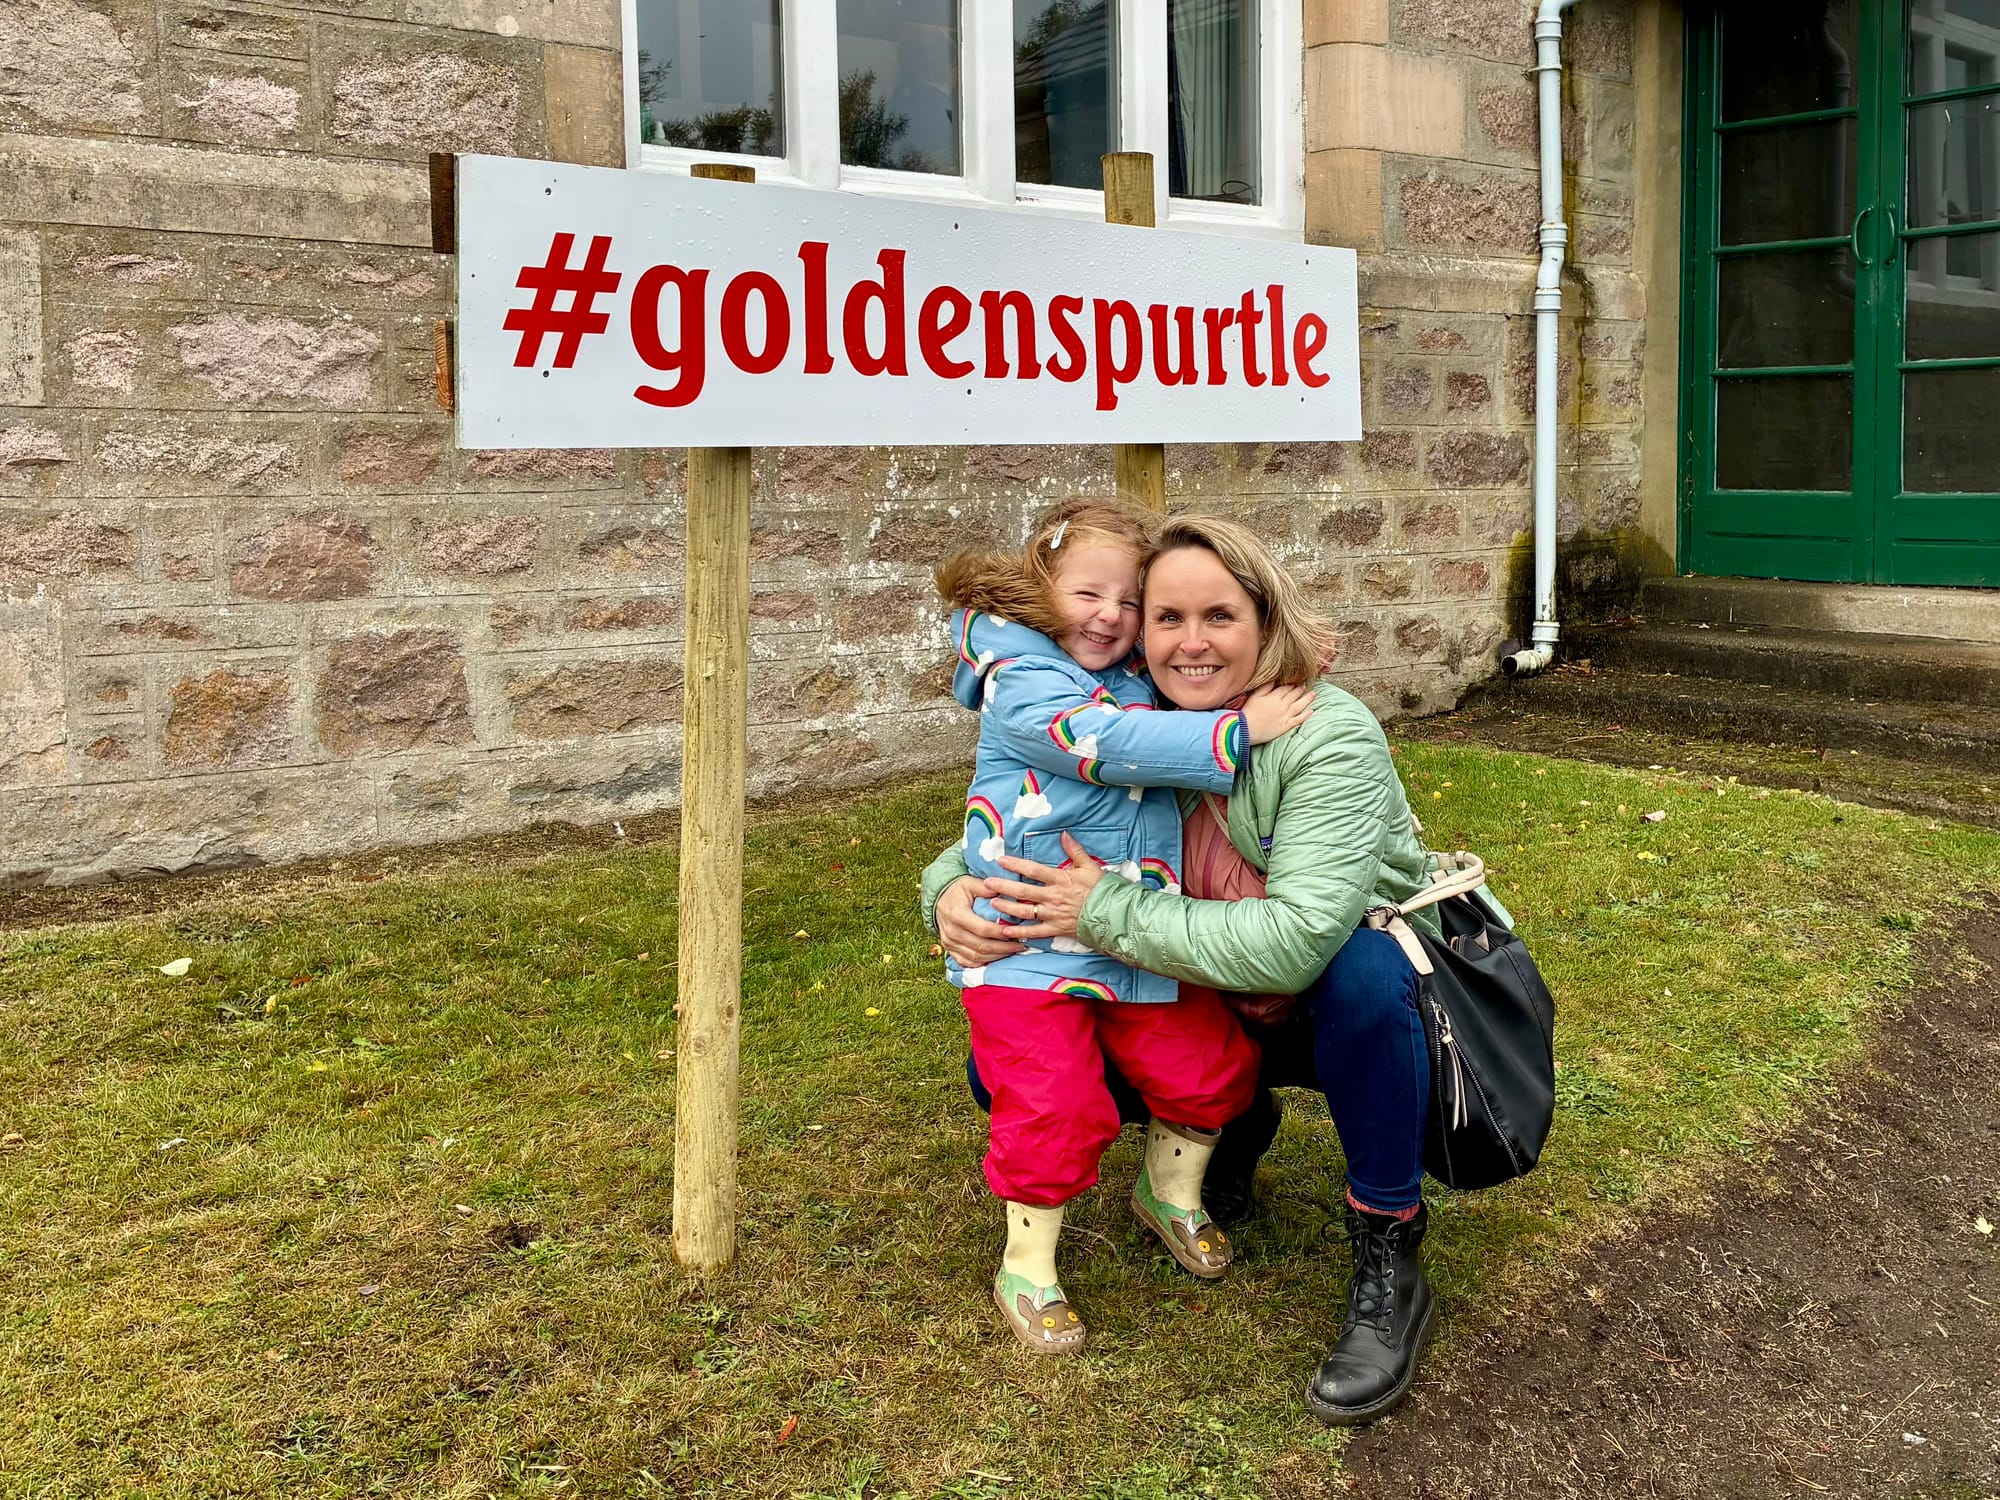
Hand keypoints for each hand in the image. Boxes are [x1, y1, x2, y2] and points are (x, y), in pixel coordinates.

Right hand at [937, 875, 1028, 966]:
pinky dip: (983, 963)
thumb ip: (986, 887)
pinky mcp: (948, 949)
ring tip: (1012, 952)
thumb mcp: (970, 882)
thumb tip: (1005, 890)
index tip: (1017, 932)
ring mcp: (949, 943)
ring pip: (976, 957)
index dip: (1002, 933)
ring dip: (996, 957)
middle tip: (1020, 946)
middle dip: (1004, 948)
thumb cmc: (957, 889)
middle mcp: (951, 931)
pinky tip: (996, 958)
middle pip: (982, 947)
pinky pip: (967, 962)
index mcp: (957, 915)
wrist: (938, 897)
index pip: (984, 929)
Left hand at [987, 833, 1105, 939]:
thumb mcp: (1090, 866)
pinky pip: (1035, 932)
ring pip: (1025, 911)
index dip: (1016, 865)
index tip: (1001, 860)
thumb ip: (1075, 850)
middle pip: (1023, 891)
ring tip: (992, 902)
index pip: (1033, 870)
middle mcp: (1053, 897)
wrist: (1113, 915)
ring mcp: (1053, 914)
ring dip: (1007, 907)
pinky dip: (1020, 932)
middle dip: (1003, 886)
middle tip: (986, 883)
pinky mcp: (1056, 929)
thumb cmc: (1102, 889)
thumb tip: (1064, 834)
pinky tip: (1006, 930)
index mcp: (1060, 879)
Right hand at [1242, 682, 1314, 745]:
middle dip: (1301, 690)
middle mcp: (1282, 705)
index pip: (1287, 688)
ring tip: (1313, 694)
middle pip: (1294, 695)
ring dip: (1307, 699)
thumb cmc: (1248, 712)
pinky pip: (1298, 720)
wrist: (1245, 729)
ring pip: (1299, 706)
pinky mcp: (1285, 726)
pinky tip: (1311, 711)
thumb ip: (1266, 686)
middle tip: (1306, 686)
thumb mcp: (1255, 695)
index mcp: (1274, 697)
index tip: (1296, 681)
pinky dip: (1306, 715)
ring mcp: (1285, 716)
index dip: (1292, 684)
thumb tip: (1274, 679)